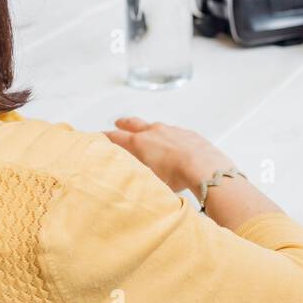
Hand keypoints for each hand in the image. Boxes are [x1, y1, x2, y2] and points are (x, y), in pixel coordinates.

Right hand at [105, 118, 233, 193]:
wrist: (203, 166)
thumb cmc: (175, 176)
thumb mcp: (149, 179)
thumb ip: (137, 175)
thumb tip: (131, 178)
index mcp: (139, 142)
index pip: (116, 137)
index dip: (106, 137)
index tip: (99, 136)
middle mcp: (153, 132)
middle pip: (133, 124)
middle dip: (124, 124)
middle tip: (118, 123)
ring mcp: (170, 130)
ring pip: (154, 126)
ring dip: (147, 128)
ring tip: (146, 132)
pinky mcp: (186, 133)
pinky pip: (172, 131)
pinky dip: (167, 135)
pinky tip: (171, 143)